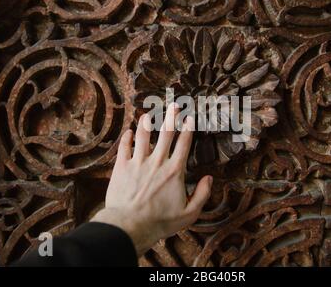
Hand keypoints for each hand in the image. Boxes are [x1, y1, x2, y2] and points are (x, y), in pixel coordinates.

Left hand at [91, 103, 212, 255]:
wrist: (129, 225)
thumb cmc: (160, 221)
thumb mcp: (189, 213)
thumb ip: (202, 194)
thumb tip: (209, 178)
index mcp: (174, 171)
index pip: (183, 144)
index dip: (188, 128)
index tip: (190, 117)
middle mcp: (157, 162)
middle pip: (165, 133)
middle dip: (170, 116)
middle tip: (173, 104)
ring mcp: (138, 162)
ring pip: (143, 136)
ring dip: (146, 123)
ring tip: (148, 113)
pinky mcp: (122, 167)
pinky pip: (124, 147)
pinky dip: (126, 138)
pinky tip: (128, 132)